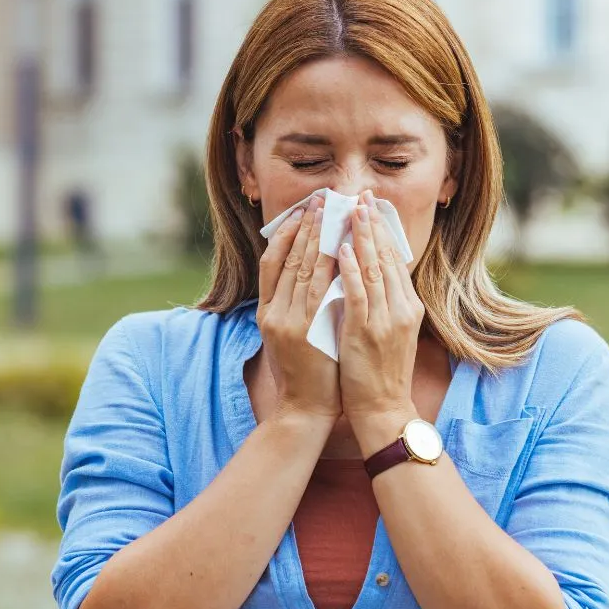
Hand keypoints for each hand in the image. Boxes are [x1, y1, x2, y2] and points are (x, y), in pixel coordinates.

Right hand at [257, 192, 341, 422]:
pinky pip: (318, 290)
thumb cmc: (306, 372)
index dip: (286, 233)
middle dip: (306, 226)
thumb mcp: (292, 334)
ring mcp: (287, 321)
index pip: (272, 261)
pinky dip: (329, 265)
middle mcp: (273, 312)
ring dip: (319, 236)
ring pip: (302, 268)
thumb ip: (297, 304)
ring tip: (332, 211)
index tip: (302, 210)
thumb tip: (316, 270)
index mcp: (266, 311)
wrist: (306, 408)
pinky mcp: (304, 331)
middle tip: (320, 199)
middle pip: (288, 258)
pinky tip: (341, 246)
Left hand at [336, 192, 422, 448]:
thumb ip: (384, 304)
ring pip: (373, 269)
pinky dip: (350, 269)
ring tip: (351, 211)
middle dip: (373, 225)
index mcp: (408, 307)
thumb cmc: (381, 374)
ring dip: (360, 237)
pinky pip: (358, 293)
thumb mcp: (390, 333)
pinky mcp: (367, 331)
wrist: (384, 409)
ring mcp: (386, 319)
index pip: (394, 260)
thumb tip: (368, 274)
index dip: (382, 232)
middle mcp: (401, 308)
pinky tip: (340, 249)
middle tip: (362, 196)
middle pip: (386, 257)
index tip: (371, 208)